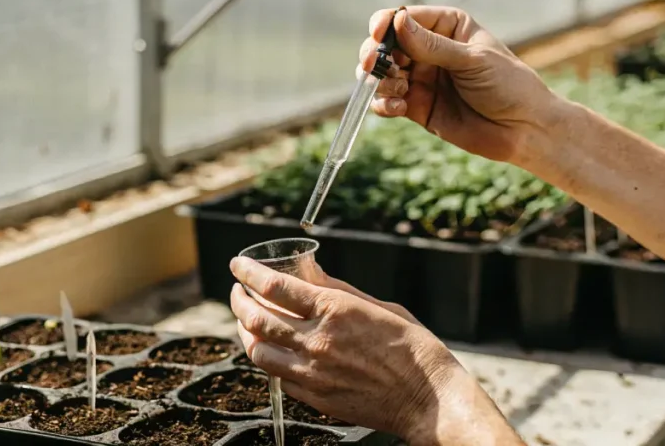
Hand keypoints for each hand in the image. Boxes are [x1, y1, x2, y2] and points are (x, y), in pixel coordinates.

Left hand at [228, 257, 520, 444]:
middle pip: (256, 317)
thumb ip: (337, 290)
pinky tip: (272, 350)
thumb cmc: (411, 347)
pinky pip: (277, 377)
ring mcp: (312, 373)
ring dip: (245, 332)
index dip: (247, 272)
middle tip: (237, 291)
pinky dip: (269, 359)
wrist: (427, 398)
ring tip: (246, 321)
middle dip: (238, 299)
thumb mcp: (377, 306)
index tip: (237, 265)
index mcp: (334, 310)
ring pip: (257, 351)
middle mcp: (317, 341)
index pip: (273, 286)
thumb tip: (309, 271)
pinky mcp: (314, 397)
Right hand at [359, 6, 560, 163]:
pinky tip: (397, 108)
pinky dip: (383, 104)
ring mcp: (421, 79)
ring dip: (380, 81)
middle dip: (374, 54)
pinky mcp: (417, 107)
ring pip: (382, 74)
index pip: (405, 18)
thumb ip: (432, 45)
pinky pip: (387, 102)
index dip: (385, 24)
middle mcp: (429, 50)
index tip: (378, 34)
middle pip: (386, 46)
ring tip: (398, 90)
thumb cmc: (508, 86)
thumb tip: (396, 22)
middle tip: (372, 66)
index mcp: (446, 27)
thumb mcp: (472, 61)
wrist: (524, 129)